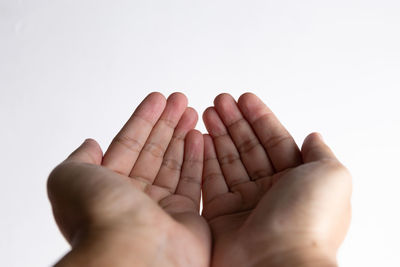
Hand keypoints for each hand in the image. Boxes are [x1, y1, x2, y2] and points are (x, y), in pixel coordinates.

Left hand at [48, 92, 210, 266]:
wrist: (133, 252)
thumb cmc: (98, 216)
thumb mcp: (68, 177)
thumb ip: (80, 158)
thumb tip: (91, 144)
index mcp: (106, 190)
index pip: (127, 145)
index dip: (142, 120)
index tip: (157, 99)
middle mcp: (134, 199)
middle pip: (153, 151)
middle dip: (166, 123)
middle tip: (180, 99)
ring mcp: (161, 208)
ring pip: (174, 164)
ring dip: (182, 135)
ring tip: (191, 111)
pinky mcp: (187, 217)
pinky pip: (194, 182)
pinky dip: (197, 159)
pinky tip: (200, 137)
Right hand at [202, 93, 351, 266]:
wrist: (277, 264)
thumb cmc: (308, 220)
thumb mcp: (331, 175)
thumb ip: (320, 152)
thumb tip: (313, 135)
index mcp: (297, 181)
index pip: (275, 141)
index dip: (259, 118)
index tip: (244, 99)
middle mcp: (271, 191)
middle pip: (249, 148)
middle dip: (234, 122)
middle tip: (220, 100)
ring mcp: (245, 203)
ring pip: (228, 161)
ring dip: (218, 135)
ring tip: (206, 111)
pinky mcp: (221, 215)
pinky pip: (210, 180)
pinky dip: (204, 159)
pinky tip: (199, 138)